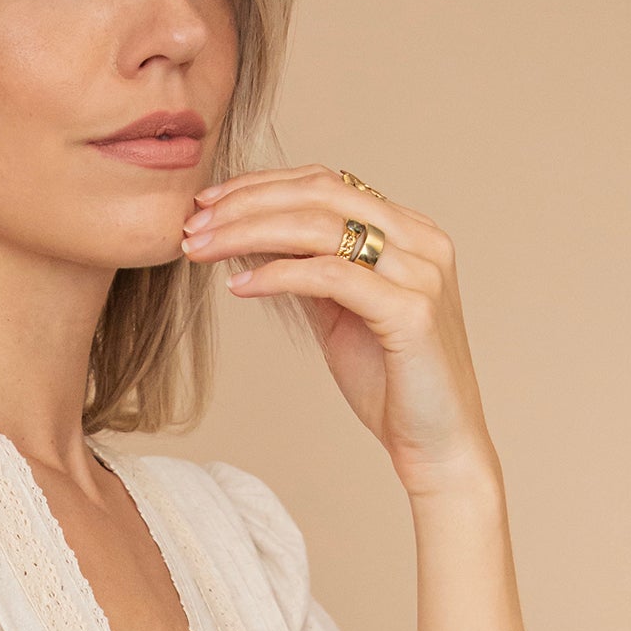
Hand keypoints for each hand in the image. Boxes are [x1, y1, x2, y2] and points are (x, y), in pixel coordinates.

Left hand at [180, 167, 497, 500]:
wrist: (438, 447)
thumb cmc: (393, 386)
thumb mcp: (342, 315)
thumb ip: (311, 273)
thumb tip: (257, 242)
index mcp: (410, 232)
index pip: (327, 184)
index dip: (263, 186)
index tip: (209, 204)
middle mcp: (421, 241)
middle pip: (320, 194)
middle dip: (247, 203)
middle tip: (193, 223)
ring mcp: (421, 273)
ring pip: (320, 227)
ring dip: (249, 232)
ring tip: (202, 249)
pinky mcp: (412, 312)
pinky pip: (330, 277)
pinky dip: (278, 276)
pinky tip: (239, 286)